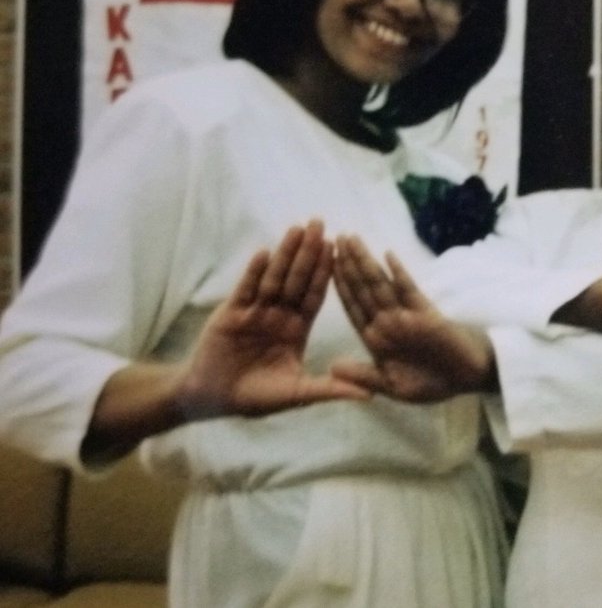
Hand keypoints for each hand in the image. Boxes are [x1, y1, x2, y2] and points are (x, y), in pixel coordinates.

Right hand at [175, 220, 368, 419]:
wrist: (212, 400)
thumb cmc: (255, 398)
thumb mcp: (297, 393)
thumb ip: (329, 389)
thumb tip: (368, 396)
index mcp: (297, 329)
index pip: (315, 295)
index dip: (325, 272)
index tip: (338, 249)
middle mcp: (278, 315)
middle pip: (297, 279)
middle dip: (308, 252)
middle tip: (320, 223)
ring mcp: (254, 311)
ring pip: (273, 278)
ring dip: (284, 254)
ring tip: (297, 229)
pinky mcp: (231, 313)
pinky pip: (245, 289)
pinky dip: (254, 272)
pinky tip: (264, 253)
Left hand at [331, 236, 493, 402]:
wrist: (468, 379)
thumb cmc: (432, 382)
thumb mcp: (393, 386)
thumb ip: (364, 376)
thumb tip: (332, 367)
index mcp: (375, 339)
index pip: (352, 308)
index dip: (339, 288)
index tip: (321, 267)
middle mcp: (387, 322)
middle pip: (363, 290)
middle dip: (348, 265)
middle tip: (335, 239)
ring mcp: (406, 314)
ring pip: (381, 285)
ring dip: (366, 262)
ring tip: (352, 240)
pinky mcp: (426, 312)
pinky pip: (409, 290)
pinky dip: (399, 273)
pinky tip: (388, 256)